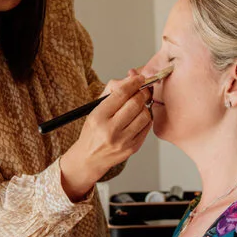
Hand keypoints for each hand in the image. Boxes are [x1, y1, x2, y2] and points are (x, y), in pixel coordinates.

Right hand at [63, 70, 152, 199]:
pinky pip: (147, 128)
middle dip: (143, 93)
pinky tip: (138, 118)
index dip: (133, 82)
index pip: (121, 94)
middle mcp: (111, 130)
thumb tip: (131, 78)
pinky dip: (146, 119)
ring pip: (145, 115)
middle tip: (143, 90)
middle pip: (136, 103)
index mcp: (98, 117)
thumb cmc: (92, 131)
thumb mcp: (95, 109)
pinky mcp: (133, 148)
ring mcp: (123, 141)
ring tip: (138, 106)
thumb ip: (112, 91)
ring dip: (145, 107)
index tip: (139, 78)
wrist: (90, 158)